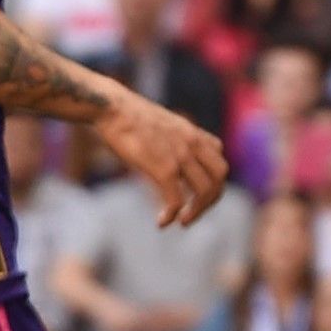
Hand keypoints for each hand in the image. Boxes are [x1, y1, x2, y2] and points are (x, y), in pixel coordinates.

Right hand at [95, 91, 228, 226]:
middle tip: (192, 212)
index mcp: (192, 133)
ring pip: (205, 191)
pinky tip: (162, 222)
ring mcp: (180, 155)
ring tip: (181, 221)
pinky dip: (171, 215)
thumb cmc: (128, 117)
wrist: (111, 108)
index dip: (213, 182)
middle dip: (210, 199)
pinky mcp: (163, 168)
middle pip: (219, 177)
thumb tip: (166, 152)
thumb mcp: (160, 123)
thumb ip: (172, 138)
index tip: (197, 196)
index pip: (218, 159)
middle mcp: (192, 143)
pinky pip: (176, 200)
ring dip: (195, 212)